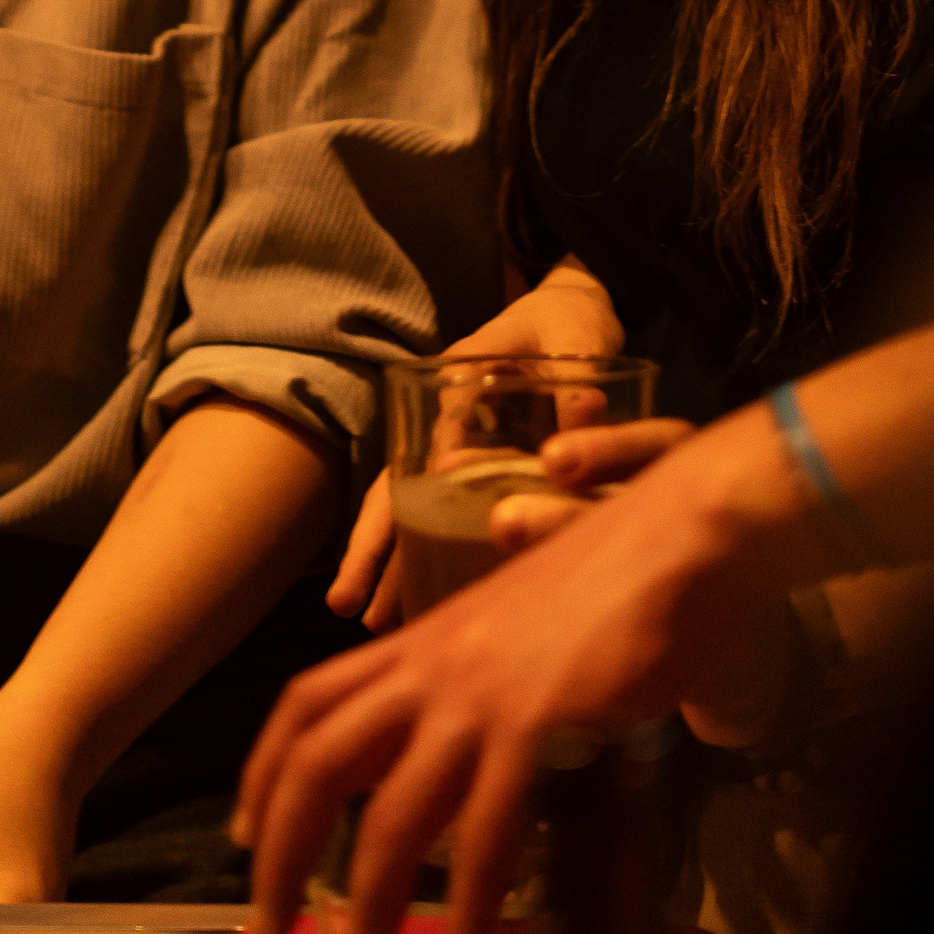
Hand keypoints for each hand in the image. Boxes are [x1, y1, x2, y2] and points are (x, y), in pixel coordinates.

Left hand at [236, 406, 808, 933]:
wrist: (678, 533)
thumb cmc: (608, 574)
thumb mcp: (509, 624)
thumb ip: (471, 679)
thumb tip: (455, 748)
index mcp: (420, 642)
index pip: (306, 704)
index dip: (263, 775)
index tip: (246, 839)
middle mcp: (433, 668)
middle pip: (321, 762)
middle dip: (282, 854)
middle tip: (274, 929)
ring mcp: (483, 697)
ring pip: (396, 816)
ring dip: (371, 908)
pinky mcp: (543, 725)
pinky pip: (491, 831)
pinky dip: (473, 903)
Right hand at [328, 269, 626, 626]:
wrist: (573, 312)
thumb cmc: (567, 324)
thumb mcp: (579, 341)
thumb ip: (581, 379)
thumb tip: (585, 410)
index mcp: (460, 383)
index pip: (434, 449)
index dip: (422, 499)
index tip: (414, 545)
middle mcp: (445, 420)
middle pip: (396, 487)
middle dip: (372, 548)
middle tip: (347, 607)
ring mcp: (454, 445)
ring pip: (408, 509)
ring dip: (386, 563)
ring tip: (365, 621)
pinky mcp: (475, 467)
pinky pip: (438, 516)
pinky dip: (421, 557)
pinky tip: (413, 605)